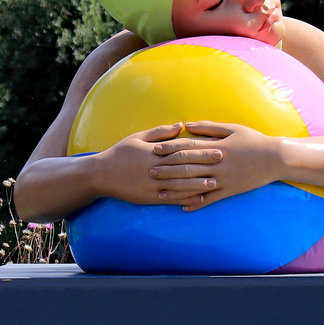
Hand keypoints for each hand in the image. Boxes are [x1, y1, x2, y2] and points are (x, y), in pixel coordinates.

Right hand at [92, 124, 219, 205]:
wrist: (100, 174)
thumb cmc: (120, 153)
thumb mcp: (137, 137)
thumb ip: (160, 132)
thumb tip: (181, 125)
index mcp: (153, 151)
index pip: (181, 148)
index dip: (201, 148)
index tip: (217, 146)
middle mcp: (154, 168)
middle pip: (184, 165)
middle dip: (205, 164)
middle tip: (223, 162)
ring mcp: (152, 184)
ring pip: (179, 184)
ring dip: (199, 184)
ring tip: (215, 183)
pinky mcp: (149, 197)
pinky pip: (170, 199)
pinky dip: (185, 199)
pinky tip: (198, 199)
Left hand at [154, 121, 283, 210]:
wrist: (275, 159)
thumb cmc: (253, 140)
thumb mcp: (232, 128)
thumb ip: (208, 127)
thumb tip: (186, 125)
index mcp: (217, 147)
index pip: (189, 147)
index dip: (170, 148)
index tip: (154, 150)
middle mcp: (218, 164)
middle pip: (188, 167)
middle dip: (168, 169)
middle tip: (150, 171)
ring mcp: (224, 179)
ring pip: (196, 185)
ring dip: (177, 190)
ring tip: (160, 193)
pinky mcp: (230, 190)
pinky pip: (211, 199)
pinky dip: (197, 204)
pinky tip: (184, 208)